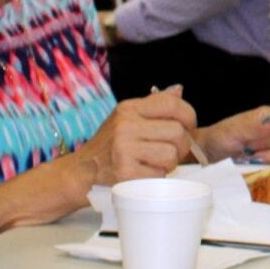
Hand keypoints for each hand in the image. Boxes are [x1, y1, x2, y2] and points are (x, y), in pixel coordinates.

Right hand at [70, 88, 195, 189]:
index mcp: (128, 109)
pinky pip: (160, 175)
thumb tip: (179, 91)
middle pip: (177, 132)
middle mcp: (125, 126)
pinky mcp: (125, 173)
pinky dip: (156, 177)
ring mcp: (124, 149)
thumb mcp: (126, 118)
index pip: (172, 104)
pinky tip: (143, 173)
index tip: (188, 127)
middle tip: (171, 151)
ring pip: (171, 154)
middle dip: (181, 145)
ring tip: (154, 163)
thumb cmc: (109, 146)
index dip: (189, 116)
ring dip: (169, 163)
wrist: (80, 173)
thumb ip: (153, 106)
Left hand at [198, 106, 269, 162]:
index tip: (247, 147)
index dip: (266, 146)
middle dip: (268, 155)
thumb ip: (252, 126)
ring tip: (251, 160)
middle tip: (248, 155)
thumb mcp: (231, 132)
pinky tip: (256, 165)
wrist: (210, 153)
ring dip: (269, 163)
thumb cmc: (219, 140)